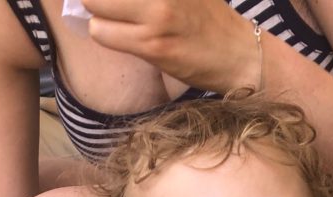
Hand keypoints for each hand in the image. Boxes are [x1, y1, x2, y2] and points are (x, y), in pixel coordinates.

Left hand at [83, 0, 259, 92]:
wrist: (240, 54)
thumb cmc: (209, 17)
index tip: (112, 3)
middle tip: (107, 5)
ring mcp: (157, 12)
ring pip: (93, 4)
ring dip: (99, 15)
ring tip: (118, 20)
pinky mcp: (153, 44)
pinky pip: (103, 33)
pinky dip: (106, 35)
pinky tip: (125, 38)